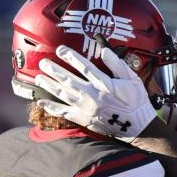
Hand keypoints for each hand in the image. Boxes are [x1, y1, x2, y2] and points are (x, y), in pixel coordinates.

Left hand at [34, 46, 158, 137]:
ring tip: (38, 78)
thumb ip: (117, 64)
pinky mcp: (84, 119)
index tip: (60, 50)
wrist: (137, 126)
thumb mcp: (132, 79)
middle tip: (42, 63)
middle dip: (54, 70)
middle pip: (68, 80)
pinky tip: (41, 101)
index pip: (84, 66)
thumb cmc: (136, 101)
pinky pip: (64, 112)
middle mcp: (93, 95)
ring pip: (63, 95)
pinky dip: (52, 107)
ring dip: (49, 86)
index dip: (71, 57)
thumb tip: (104, 50)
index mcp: (105, 83)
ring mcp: (86, 108)